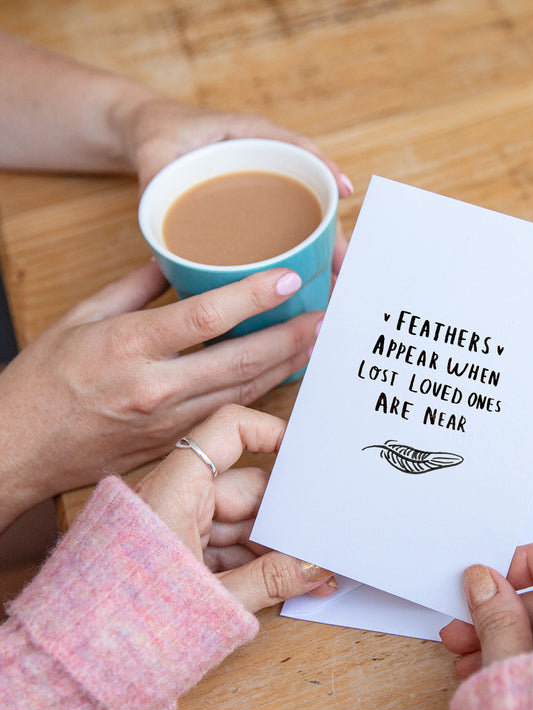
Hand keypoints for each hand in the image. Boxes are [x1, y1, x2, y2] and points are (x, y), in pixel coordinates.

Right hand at [0, 261, 318, 529]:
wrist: (18, 449)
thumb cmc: (43, 382)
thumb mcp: (80, 318)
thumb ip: (134, 287)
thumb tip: (174, 260)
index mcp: (127, 345)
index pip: (205, 318)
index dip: (253, 297)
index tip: (290, 279)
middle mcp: (154, 386)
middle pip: (240, 360)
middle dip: (290, 338)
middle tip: (326, 316)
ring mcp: (168, 420)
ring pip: (243, 390)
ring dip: (285, 366)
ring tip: (317, 342)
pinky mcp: (174, 440)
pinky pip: (228, 412)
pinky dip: (260, 392)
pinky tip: (283, 375)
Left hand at [123, 97, 351, 272]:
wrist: (150, 131)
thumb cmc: (158, 134)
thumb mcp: (154, 154)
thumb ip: (156, 184)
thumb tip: (161, 235)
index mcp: (247, 132)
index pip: (297, 146)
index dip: (324, 168)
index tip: (342, 191)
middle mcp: (266, 155)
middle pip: (311, 189)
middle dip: (331, 226)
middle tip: (342, 262)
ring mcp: (266, 180)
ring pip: (304, 211)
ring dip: (323, 242)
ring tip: (333, 276)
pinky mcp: (260, 202)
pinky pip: (289, 222)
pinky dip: (304, 246)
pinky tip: (312, 273)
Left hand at [135, 403, 335, 611]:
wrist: (69, 672)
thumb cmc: (123, 631)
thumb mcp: (214, 602)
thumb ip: (272, 579)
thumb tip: (318, 565)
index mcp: (175, 491)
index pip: (228, 432)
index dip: (271, 432)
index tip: (307, 455)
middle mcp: (173, 498)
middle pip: (246, 488)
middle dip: (287, 517)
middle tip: (325, 539)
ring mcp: (173, 525)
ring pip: (239, 521)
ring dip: (274, 546)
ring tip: (311, 575)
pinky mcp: (173, 551)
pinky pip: (223, 544)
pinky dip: (251, 561)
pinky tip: (282, 582)